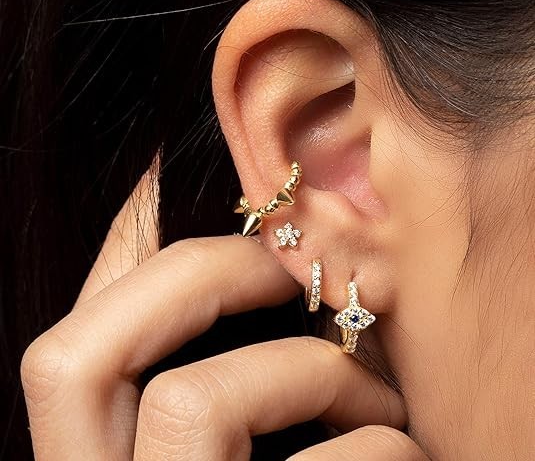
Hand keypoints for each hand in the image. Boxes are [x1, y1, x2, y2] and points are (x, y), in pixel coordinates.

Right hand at [21, 179, 427, 459]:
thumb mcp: (259, 429)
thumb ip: (226, 353)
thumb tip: (237, 237)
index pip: (67, 346)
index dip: (110, 251)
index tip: (163, 179)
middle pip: (75, 356)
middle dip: (192, 276)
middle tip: (286, 258)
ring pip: (192, 404)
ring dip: (309, 370)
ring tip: (380, 400)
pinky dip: (378, 444)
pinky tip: (405, 453)